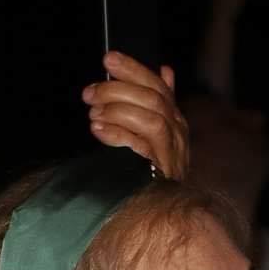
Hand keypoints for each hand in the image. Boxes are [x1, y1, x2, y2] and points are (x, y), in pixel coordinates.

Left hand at [83, 54, 187, 179]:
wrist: (164, 209)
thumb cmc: (153, 169)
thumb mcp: (155, 132)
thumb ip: (156, 103)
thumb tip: (166, 69)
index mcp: (175, 119)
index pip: (157, 85)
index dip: (134, 69)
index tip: (108, 60)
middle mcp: (179, 131)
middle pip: (154, 98)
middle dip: (118, 90)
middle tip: (89, 93)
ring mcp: (174, 150)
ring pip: (152, 117)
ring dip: (118, 110)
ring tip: (93, 113)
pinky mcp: (163, 168)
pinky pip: (144, 143)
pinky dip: (119, 133)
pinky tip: (99, 130)